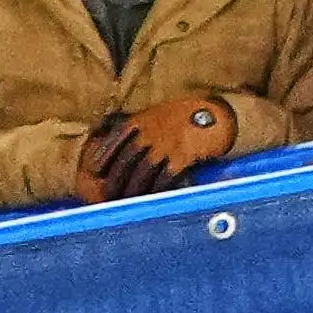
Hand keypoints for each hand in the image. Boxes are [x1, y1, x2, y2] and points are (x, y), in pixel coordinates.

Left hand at [75, 94, 239, 199]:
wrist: (220, 116)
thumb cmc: (188, 116)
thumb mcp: (161, 112)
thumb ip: (142, 126)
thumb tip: (120, 145)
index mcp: (145, 118)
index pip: (116, 137)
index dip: (103, 154)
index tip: (93, 169)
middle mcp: (154, 131)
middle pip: (127, 159)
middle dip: (115, 178)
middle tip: (108, 193)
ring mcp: (168, 144)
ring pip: (143, 171)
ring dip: (133, 188)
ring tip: (127, 200)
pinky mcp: (182, 156)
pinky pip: (164, 177)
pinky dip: (155, 189)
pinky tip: (151, 197)